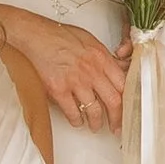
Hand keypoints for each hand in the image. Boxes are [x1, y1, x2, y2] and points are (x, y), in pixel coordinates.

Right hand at [0, 8, 129, 134]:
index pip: (123, 84)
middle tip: (116, 127)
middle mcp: (92, 71)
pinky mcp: (59, 89)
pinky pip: (72, 112)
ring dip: (96, 122)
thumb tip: (118, 69)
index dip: (127, 100)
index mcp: (102, 58)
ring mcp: (75, 81)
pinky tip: (77, 121)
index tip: (128, 109)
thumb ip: (105, 58)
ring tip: (95, 126)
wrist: (36, 35)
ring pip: (94, 110)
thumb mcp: (90, 41)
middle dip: (117, 119)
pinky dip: (76, 120)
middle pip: (113, 101)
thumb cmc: (60, 36)